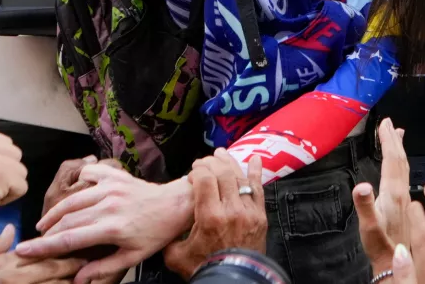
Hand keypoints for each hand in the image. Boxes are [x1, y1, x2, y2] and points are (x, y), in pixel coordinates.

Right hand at [0, 224, 84, 283]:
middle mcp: (15, 277)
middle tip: (89, 257)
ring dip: (72, 279)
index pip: (41, 250)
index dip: (62, 246)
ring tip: (86, 273)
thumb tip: (12, 228)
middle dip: (74, 262)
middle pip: (53, 267)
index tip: (79, 240)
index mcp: (6, 263)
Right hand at [16, 165, 193, 283]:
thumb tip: (77, 278)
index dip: (43, 246)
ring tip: (45, 224)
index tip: (23, 250)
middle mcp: (109, 205)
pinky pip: (90, 173)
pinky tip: (73, 194)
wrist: (176, 204)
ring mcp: (112, 187)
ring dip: (55, 212)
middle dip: (46, 232)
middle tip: (34, 240)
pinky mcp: (116, 176)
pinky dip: (78, 181)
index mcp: (112, 228)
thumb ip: (103, 267)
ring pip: (73, 199)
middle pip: (66, 219)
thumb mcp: (133, 256)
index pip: (69, 238)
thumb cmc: (156, 232)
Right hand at [164, 150, 267, 278]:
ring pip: (240, 177)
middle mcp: (231, 210)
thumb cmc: (206, 268)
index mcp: (210, 217)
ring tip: (220, 154)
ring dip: (229, 163)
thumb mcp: (177, 256)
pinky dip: (255, 172)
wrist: (235, 279)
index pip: (205, 179)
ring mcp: (248, 211)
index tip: (192, 173)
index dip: (198, 170)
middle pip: (223, 173)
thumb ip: (169, 236)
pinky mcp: (260, 215)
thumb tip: (164, 223)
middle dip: (211, 163)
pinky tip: (254, 159)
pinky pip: (258, 188)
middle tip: (203, 162)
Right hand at [354, 118, 411, 274]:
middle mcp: (403, 195)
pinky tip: (399, 173)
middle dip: (395, 141)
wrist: (398, 269)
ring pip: (404, 171)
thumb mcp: (370, 228)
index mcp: (394, 193)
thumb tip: (362, 185)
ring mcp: (406, 203)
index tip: (386, 122)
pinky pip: (404, 181)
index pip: (393, 160)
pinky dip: (401, 168)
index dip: (389, 140)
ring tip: (398, 139)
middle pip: (401, 162)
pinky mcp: (406, 211)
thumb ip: (365, 206)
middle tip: (390, 124)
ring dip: (399, 152)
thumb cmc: (381, 249)